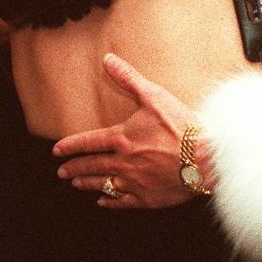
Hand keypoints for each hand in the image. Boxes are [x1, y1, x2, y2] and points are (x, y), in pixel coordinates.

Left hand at [53, 53, 195, 208]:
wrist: (205, 158)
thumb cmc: (180, 125)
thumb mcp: (154, 96)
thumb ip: (129, 78)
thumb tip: (108, 59)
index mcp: (122, 139)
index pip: (88, 142)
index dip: (70, 146)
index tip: (57, 150)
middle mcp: (123, 162)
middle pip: (91, 166)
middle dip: (74, 168)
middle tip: (61, 172)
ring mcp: (134, 182)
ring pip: (103, 185)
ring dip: (87, 184)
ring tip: (76, 184)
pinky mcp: (148, 198)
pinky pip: (122, 201)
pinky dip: (110, 202)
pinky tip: (103, 201)